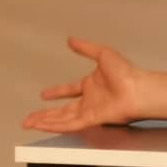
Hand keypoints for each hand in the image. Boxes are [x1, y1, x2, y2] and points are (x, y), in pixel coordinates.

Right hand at [22, 38, 143, 132]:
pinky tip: (43, 126)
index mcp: (91, 85)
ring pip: (62, 119)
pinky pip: (70, 125)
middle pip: (62, 110)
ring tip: (29, 123)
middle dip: (44, 114)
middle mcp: (89, 100)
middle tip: (29, 118)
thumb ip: (85, 48)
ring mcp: (89, 111)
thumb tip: (71, 40)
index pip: (69, 90)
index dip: (56, 92)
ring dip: (45, 121)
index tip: (44, 94)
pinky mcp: (91, 120)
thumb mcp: (103, 53)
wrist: (137, 88)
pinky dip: (55, 126)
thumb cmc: (127, 72)